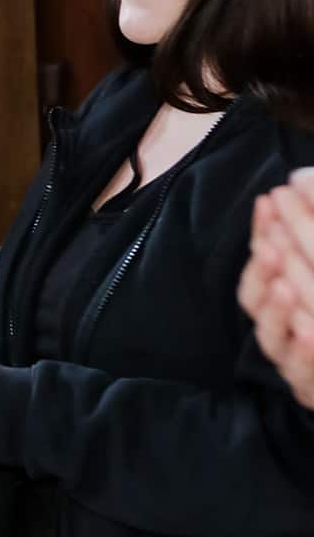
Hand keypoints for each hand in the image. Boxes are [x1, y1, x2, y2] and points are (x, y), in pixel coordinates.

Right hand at [241, 172, 313, 407]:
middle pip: (258, 297)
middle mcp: (280, 327)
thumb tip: (301, 180)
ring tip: (285, 288)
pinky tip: (308, 333)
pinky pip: (300, 375)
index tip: (269, 202)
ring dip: (275, 312)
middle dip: (265, 269)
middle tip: (273, 245)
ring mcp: (292, 359)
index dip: (263, 232)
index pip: (264, 259)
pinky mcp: (308, 387)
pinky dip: (302, 354)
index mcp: (281, 297)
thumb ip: (309, 229)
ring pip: (270, 336)